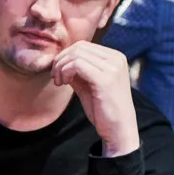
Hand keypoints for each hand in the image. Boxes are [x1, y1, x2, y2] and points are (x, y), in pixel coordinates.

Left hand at [51, 41, 139, 157]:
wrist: (118, 129)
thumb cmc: (103, 108)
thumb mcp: (87, 84)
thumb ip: (77, 70)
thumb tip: (59, 60)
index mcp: (114, 57)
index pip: (83, 45)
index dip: (65, 56)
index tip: (58, 73)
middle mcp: (116, 58)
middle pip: (78, 47)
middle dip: (61, 60)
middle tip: (55, 78)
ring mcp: (113, 67)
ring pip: (76, 55)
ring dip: (61, 67)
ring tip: (59, 82)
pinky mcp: (106, 79)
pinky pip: (77, 64)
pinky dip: (65, 72)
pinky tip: (64, 83)